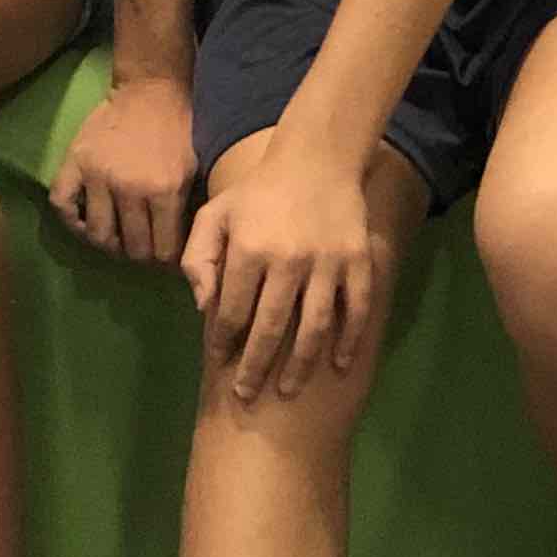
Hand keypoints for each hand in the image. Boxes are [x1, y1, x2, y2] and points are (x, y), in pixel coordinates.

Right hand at [50, 70, 198, 267]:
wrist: (150, 88)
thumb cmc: (178, 129)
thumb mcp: (193, 169)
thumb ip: (183, 209)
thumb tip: (178, 250)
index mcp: (164, 190)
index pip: (162, 250)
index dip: (165, 261)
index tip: (164, 260)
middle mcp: (129, 188)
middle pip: (131, 248)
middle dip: (140, 255)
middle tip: (143, 249)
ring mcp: (97, 175)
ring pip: (98, 235)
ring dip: (109, 243)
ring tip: (117, 237)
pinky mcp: (75, 162)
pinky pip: (63, 205)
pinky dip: (71, 221)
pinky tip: (85, 221)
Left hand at [180, 137, 382, 400]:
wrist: (316, 159)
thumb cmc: (257, 194)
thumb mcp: (214, 214)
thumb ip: (198, 258)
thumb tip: (204, 307)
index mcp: (249, 249)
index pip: (232, 311)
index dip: (222, 342)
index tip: (218, 363)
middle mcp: (288, 260)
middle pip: (270, 328)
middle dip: (254, 368)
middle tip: (245, 397)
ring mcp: (328, 263)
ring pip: (314, 327)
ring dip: (300, 365)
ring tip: (286, 391)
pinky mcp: (358, 261)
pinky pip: (357, 310)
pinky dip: (349, 341)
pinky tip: (338, 365)